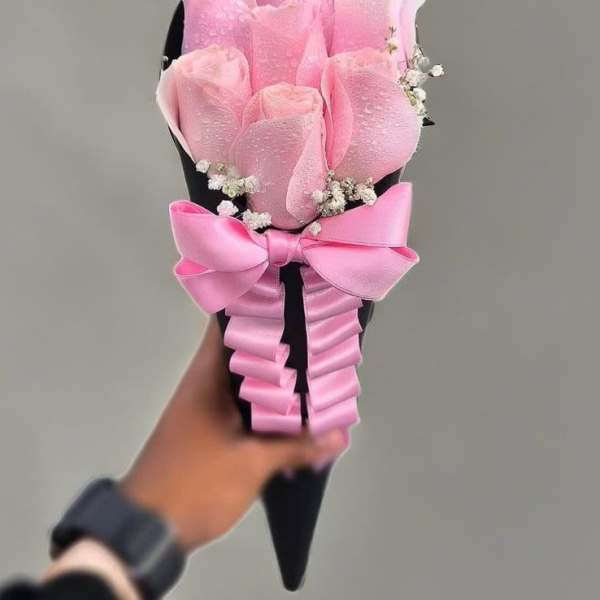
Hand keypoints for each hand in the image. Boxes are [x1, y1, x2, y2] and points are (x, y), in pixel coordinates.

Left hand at [121, 318, 344, 552]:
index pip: (225, 324)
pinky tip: (294, 414)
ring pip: (246, 383)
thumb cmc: (195, 483)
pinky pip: (243, 408)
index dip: (255, 307)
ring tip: (314, 372)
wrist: (148, 531)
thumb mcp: (251, 464)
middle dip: (278, 347)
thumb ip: (295, 446)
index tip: (291, 300)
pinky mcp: (209, 431)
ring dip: (275, 381)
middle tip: (316, 338)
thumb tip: (338, 436)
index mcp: (206, 378)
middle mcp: (204, 385)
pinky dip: (267, 408)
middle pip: (243, 353)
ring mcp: (205, 409)